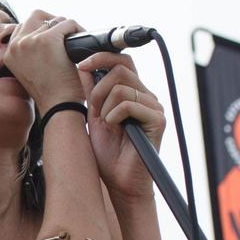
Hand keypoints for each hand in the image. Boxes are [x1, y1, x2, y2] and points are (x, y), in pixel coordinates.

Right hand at [2, 10, 83, 107]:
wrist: (59, 106)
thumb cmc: (50, 93)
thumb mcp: (31, 73)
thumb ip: (29, 55)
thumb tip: (38, 38)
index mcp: (9, 54)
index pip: (23, 26)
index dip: (42, 29)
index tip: (55, 38)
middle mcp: (15, 46)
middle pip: (36, 16)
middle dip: (53, 22)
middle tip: (66, 35)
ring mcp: (29, 41)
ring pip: (54, 19)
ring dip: (67, 28)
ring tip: (75, 42)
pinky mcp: (47, 40)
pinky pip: (66, 23)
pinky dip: (77, 30)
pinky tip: (81, 43)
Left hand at [81, 53, 162, 204]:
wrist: (118, 182)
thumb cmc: (108, 154)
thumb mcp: (94, 116)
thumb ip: (92, 92)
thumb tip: (84, 66)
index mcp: (134, 93)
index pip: (123, 62)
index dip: (102, 58)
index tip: (82, 65)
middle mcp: (147, 96)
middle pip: (121, 70)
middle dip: (98, 90)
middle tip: (96, 112)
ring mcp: (155, 107)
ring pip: (122, 88)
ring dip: (105, 107)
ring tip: (108, 125)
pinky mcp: (158, 120)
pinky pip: (128, 104)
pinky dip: (114, 116)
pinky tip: (116, 130)